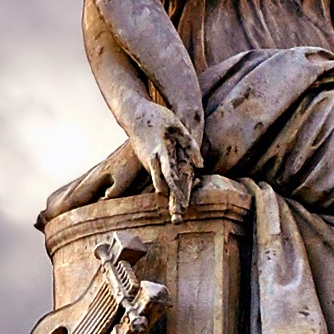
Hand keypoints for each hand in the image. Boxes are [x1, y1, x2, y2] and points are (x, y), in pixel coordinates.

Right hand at [127, 101, 200, 217]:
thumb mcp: (177, 126)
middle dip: (170, 201)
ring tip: (180, 211)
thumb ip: (190, 145)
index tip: (183, 204)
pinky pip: (158, 177)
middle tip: (177, 219)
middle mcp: (151, 161)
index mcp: (160, 151)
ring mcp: (147, 163)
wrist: (133, 114)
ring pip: (159, 183)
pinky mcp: (146, 162)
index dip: (177, 190)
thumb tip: (200, 165)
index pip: (170, 174)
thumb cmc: (158, 117)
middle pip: (161, 186)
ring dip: (170, 195)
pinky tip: (177, 192)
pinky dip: (167, 184)